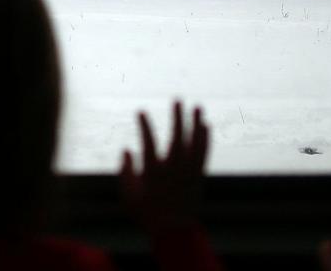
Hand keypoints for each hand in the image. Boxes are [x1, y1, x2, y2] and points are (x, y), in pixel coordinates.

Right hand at [119, 101, 208, 231]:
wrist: (174, 232)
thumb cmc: (147, 214)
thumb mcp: (127, 196)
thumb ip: (125, 172)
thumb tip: (126, 150)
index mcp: (153, 172)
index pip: (149, 142)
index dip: (145, 126)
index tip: (141, 112)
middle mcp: (173, 169)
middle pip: (177, 138)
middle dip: (177, 117)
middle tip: (177, 100)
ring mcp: (188, 172)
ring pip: (194, 143)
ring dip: (196, 123)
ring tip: (197, 106)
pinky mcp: (198, 176)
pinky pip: (204, 153)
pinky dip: (205, 139)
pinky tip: (206, 126)